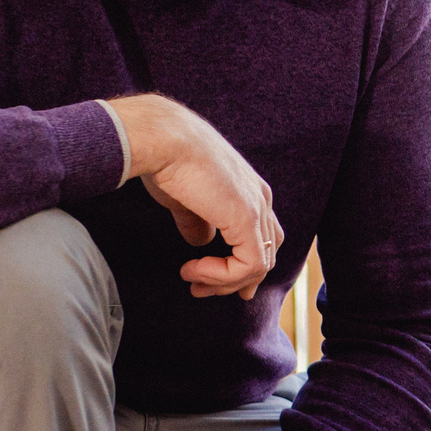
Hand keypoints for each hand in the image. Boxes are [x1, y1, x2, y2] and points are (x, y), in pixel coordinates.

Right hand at [110, 94, 282, 299]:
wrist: (164, 140)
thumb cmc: (168, 161)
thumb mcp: (186, 199)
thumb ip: (198, 222)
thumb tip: (200, 242)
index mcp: (251, 191)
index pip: (264, 237)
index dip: (242, 265)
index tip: (208, 281)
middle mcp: (261, 200)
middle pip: (266, 253)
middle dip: (235, 281)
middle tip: (200, 291)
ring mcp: (257, 209)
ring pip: (260, 264)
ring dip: (224, 282)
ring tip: (193, 281)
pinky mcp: (247, 219)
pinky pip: (249, 265)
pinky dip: (222, 276)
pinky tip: (194, 270)